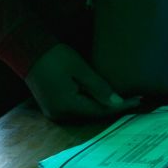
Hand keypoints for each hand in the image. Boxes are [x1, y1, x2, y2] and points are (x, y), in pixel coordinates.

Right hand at [24, 43, 140, 121]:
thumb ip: (99, 88)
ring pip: (86, 112)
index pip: (101, 110)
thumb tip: (117, 103)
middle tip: (136, 99)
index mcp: (67, 106)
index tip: (139, 100)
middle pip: (94, 114)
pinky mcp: (53, 107)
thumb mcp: (81, 70)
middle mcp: (60, 115)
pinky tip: (104, 98)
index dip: (121, 106)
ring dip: (104, 106)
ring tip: (125, 99)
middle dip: (115, 107)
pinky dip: (91, 103)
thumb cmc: (56, 57)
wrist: (28, 52)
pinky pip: (77, 108)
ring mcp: (54, 113)